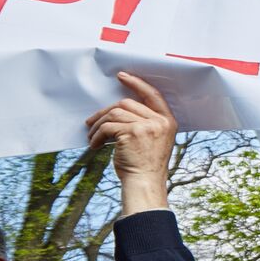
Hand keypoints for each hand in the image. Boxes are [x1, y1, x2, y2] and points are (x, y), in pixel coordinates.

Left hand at [85, 71, 176, 214]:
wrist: (145, 183)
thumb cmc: (146, 165)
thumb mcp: (153, 140)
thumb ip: (146, 123)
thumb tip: (120, 110)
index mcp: (168, 121)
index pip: (153, 95)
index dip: (137, 84)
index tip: (122, 77)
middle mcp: (160, 121)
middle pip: (127, 104)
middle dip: (105, 112)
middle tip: (91, 121)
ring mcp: (146, 126)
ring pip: (114, 114)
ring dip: (98, 124)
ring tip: (91, 135)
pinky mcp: (131, 133)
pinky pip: (107, 127)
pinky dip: (96, 136)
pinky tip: (93, 145)